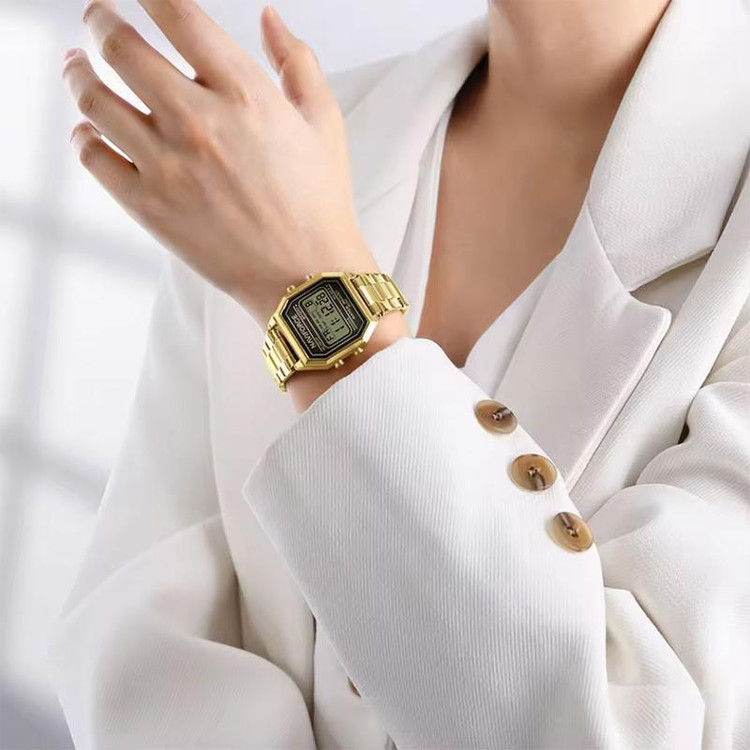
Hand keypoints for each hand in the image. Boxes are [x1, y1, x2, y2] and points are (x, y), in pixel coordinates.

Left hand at [63, 0, 378, 325]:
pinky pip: (93, 156)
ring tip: (76, 65)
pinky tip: (91, 128)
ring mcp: (166, 165)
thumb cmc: (318, 204)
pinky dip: (84, 134)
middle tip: (97, 17)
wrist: (306, 276)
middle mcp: (197, 121)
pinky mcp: (148, 206)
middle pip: (119, 46)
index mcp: (244, 93)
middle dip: (99, 20)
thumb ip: (297, 61)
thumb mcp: (324, 123)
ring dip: (78, 71)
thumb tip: (269, 17)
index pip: (176, 13)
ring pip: (94, 98)